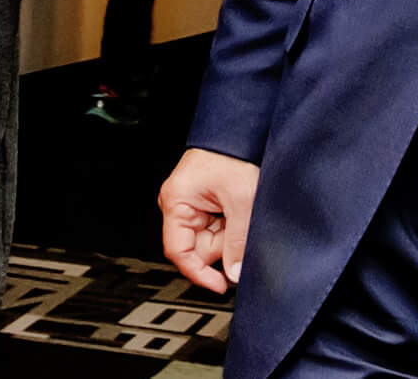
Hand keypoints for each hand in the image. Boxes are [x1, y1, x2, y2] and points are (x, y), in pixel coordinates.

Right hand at [158, 148, 259, 293]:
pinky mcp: (204, 204)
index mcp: (176, 202)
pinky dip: (231, 224)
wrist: (241, 132)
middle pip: (199, 247)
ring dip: (230, 233)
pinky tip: (239, 209)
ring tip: (241, 210)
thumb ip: (238, 241)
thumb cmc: (233, 154)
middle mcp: (179, 205)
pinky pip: (217, 227)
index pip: (179, 252)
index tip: (220, 285)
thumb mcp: (241, 201)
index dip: (199, 273)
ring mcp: (191, 205)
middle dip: (224, 245)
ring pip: (211, 239)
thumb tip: (234, 272)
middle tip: (241, 227)